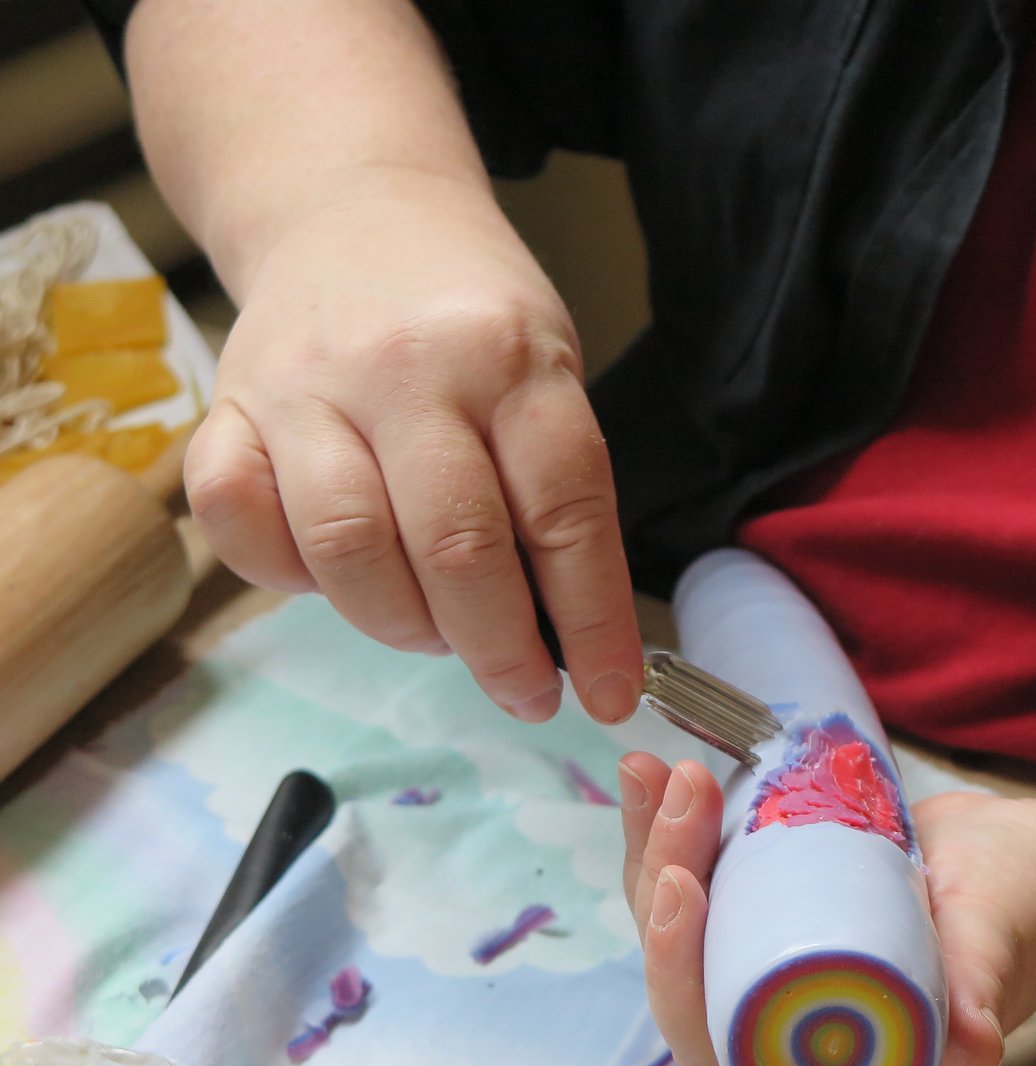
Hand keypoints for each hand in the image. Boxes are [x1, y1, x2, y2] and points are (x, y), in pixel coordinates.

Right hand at [184, 166, 642, 723]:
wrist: (351, 205)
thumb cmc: (470, 313)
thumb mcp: (550, 371)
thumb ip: (555, 489)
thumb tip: (572, 635)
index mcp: (513, 360)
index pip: (564, 514)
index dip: (592, 622)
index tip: (609, 692)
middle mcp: (408, 370)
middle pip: (457, 547)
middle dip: (500, 650)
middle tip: (525, 691)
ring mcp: (306, 387)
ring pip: (347, 550)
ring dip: (403, 628)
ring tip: (439, 636)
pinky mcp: (228, 406)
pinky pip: (238, 521)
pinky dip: (286, 577)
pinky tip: (334, 579)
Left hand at [617, 752, 1035, 1065]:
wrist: (1034, 871)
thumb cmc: (1023, 918)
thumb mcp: (999, 944)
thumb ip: (981, 990)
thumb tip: (978, 1046)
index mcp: (816, 1060)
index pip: (715, 1040)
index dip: (680, 975)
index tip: (684, 885)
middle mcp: (776, 1016)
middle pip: (682, 965)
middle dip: (661, 876)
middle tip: (677, 790)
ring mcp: (765, 955)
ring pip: (678, 913)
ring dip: (653, 840)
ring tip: (647, 768)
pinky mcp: (765, 903)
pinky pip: (702, 871)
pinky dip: (673, 823)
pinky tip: (654, 770)